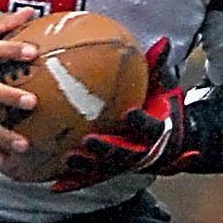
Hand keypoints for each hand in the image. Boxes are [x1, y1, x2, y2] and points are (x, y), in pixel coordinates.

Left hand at [52, 38, 195, 192]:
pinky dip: (74, 181)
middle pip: (124, 155)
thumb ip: (161, 67)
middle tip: (89, 140)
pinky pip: (90, 177)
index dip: (140, 122)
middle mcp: (141, 152)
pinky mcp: (111, 172)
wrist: (169, 140)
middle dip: (106, 150)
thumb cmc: (162, 107)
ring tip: (67, 157)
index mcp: (156, 131)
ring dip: (86, 166)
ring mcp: (125, 164)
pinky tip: (54, 181)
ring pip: (105, 169)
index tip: (128, 113)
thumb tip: (163, 41)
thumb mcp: (165, 87)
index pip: (150, 128)